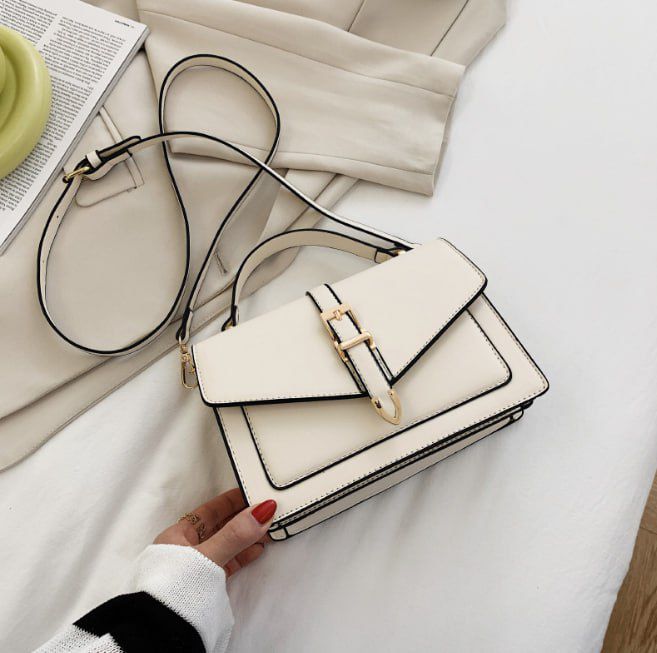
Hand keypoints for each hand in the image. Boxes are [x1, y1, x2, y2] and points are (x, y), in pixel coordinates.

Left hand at [154, 488, 275, 576]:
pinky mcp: (205, 586)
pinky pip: (228, 562)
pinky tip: (258, 549)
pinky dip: (243, 554)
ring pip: (226, 545)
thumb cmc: (176, 588)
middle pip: (219, 527)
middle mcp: (185, 549)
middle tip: (266, 509)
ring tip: (268, 528)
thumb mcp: (208, 555)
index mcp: (178, 535)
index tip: (250, 491)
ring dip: (246, 536)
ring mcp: (196, 568)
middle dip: (242, 518)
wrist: (162, 631)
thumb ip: (236, 534)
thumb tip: (263, 510)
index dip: (229, 501)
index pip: (208, 511)